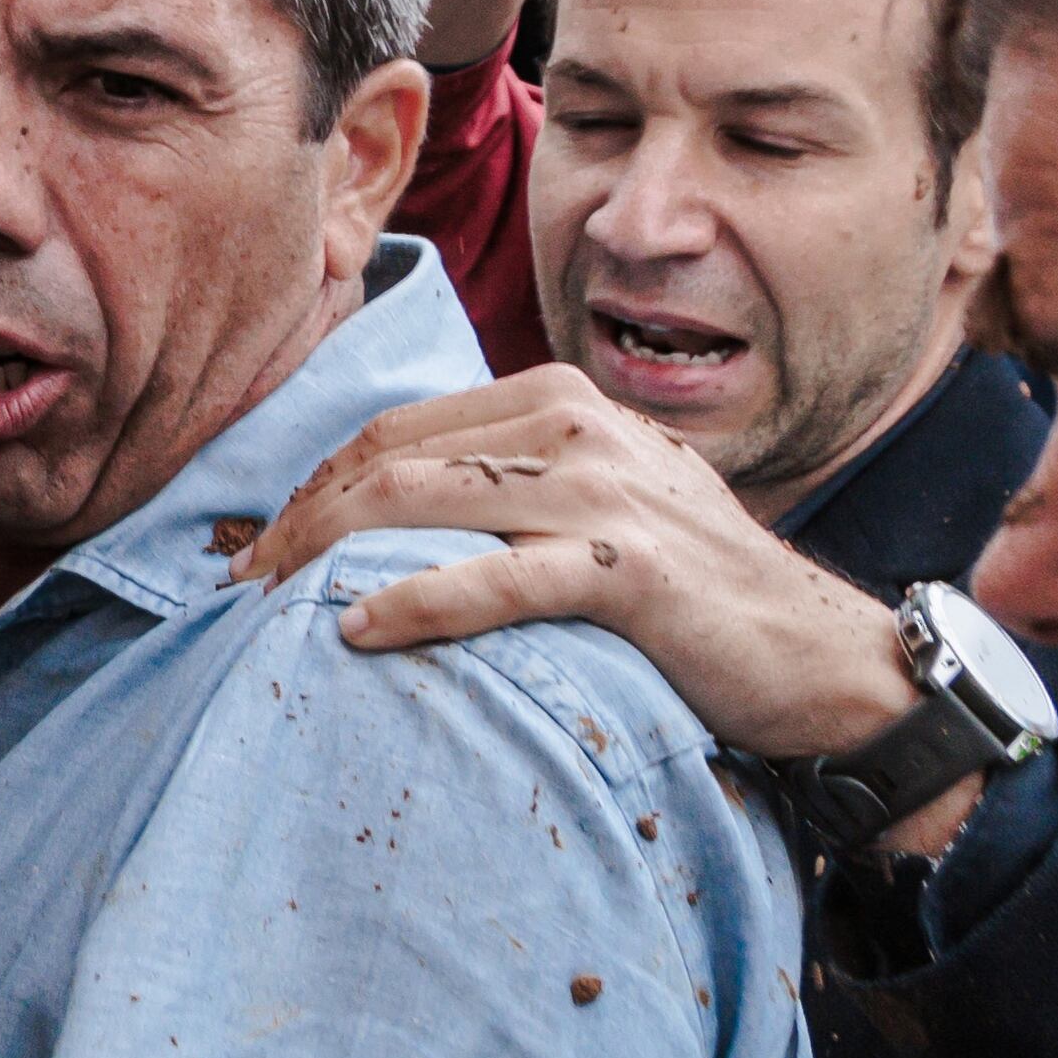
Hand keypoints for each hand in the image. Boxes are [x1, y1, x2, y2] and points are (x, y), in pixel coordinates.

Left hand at [235, 371, 946, 836]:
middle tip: (238, 586)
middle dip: (295, 522)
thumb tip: (383, 520)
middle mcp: (571, 427)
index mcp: (553, 401)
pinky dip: (412, 602)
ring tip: (266, 609)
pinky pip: (491, 579)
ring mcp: (600, 491)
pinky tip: (355, 631)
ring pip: (417, 504)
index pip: (390, 432)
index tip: (256, 547)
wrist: (819, 656)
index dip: (308, 488)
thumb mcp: (593, 507)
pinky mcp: (627, 568)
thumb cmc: (689, 592)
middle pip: (385, 463)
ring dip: (323, 557)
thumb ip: (504, 493)